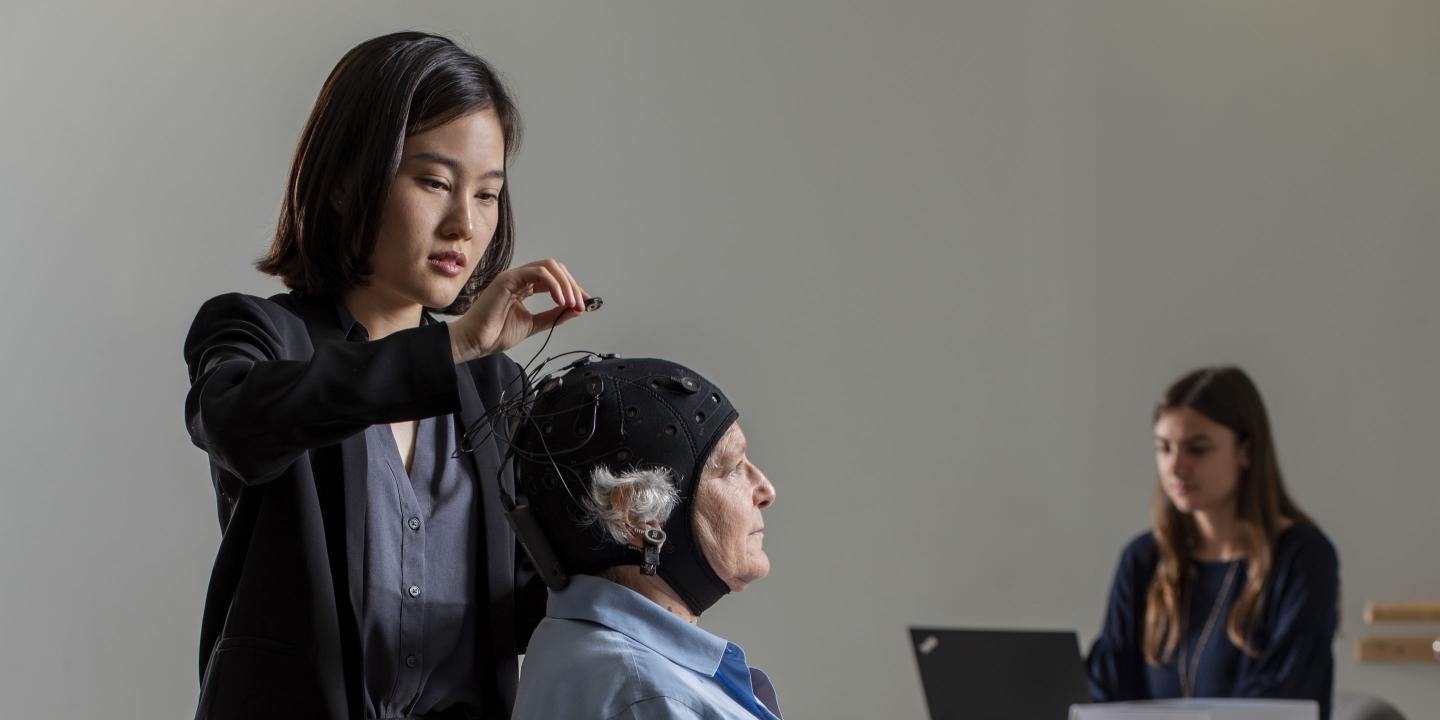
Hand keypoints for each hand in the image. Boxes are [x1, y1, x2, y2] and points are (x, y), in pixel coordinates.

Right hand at [449, 259, 589, 362]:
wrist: (475, 342)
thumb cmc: (495, 333)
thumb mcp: (534, 324)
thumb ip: (553, 315)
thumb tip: (575, 309)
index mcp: (524, 286)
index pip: (555, 278)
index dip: (573, 288)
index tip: (585, 303)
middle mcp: (520, 278)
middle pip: (555, 268)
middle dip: (573, 285)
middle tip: (582, 304)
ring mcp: (513, 276)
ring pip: (549, 266)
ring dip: (566, 284)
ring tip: (572, 303)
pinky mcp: (508, 279)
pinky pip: (538, 273)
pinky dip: (554, 284)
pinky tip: (560, 300)